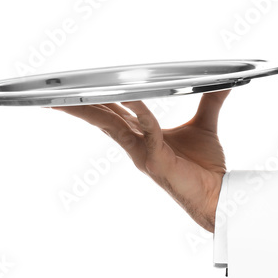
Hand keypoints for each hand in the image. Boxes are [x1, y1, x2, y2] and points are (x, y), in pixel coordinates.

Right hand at [51, 91, 228, 231]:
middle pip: (102, 120)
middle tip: (54, 95)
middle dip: (79, 106)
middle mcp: (137, 146)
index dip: (95, 101)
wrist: (218, 194)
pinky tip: (133, 100)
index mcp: (142, 136)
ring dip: (92, 112)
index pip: (113, 114)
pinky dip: (140, 114)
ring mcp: (143, 155)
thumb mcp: (205, 126)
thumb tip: (223, 83)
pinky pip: (147, 132)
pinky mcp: (156, 161)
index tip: (77, 88)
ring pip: (112, 127)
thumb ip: (210, 102)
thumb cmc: (206, 167)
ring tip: (71, 99)